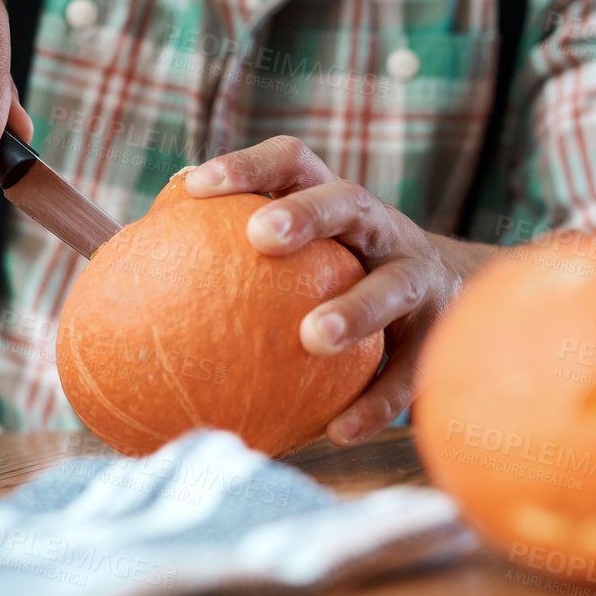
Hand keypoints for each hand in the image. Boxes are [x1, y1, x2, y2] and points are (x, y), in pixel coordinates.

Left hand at [183, 136, 493, 446]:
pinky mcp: (444, 335)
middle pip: (348, 203)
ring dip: (355, 308)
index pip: (292, 164)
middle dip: (306, 214)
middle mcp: (382, 230)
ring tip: (312, 338)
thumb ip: (232, 250)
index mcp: (336, 203)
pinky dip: (377, 402)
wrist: (467, 304)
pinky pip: (411, 371)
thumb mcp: (308, 253)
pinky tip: (338, 431)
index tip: (195, 187)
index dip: (247, 167)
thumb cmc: (347, 276)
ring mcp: (420, 279)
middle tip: (260, 237)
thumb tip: (129, 247)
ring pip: (393, 286)